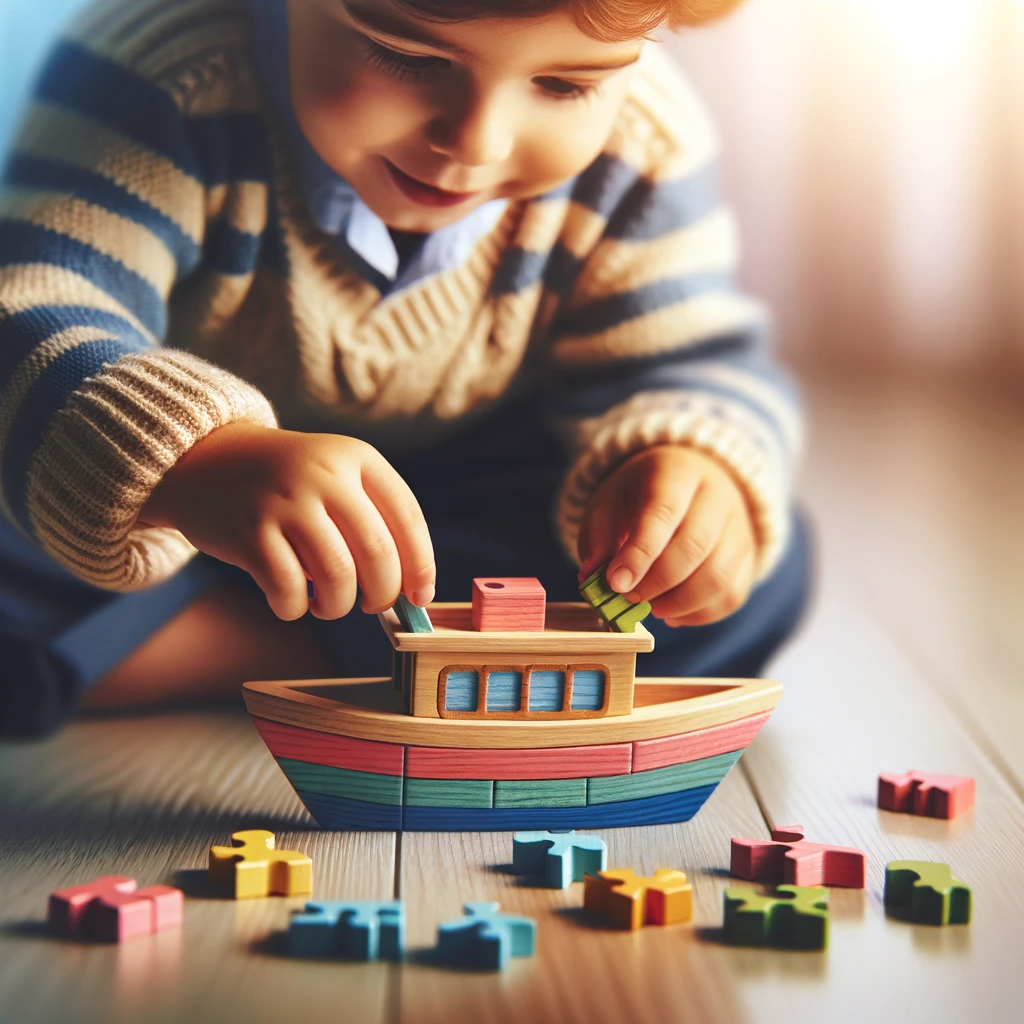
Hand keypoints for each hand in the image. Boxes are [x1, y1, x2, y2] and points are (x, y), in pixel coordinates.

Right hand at [139, 421, 435, 621]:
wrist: (206, 459)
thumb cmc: (287, 483)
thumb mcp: (336, 474)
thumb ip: (372, 519)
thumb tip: (407, 591)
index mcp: (357, 457)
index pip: (408, 518)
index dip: (420, 566)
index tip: (420, 597)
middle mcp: (325, 474)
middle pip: (378, 553)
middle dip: (383, 593)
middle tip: (373, 605)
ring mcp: (286, 502)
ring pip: (338, 576)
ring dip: (339, 605)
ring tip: (329, 604)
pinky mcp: (250, 532)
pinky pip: (289, 590)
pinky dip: (295, 607)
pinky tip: (291, 600)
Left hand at [577, 445, 756, 626]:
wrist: (689, 481)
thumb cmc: (641, 494)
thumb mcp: (608, 502)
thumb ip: (597, 538)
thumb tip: (592, 579)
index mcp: (677, 472)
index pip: (663, 513)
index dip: (639, 554)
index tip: (616, 584)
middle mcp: (718, 495)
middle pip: (694, 547)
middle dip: (656, 583)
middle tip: (627, 598)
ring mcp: (740, 527)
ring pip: (718, 577)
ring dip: (678, 604)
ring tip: (649, 606)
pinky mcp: (749, 558)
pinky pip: (730, 596)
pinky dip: (698, 614)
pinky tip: (672, 611)